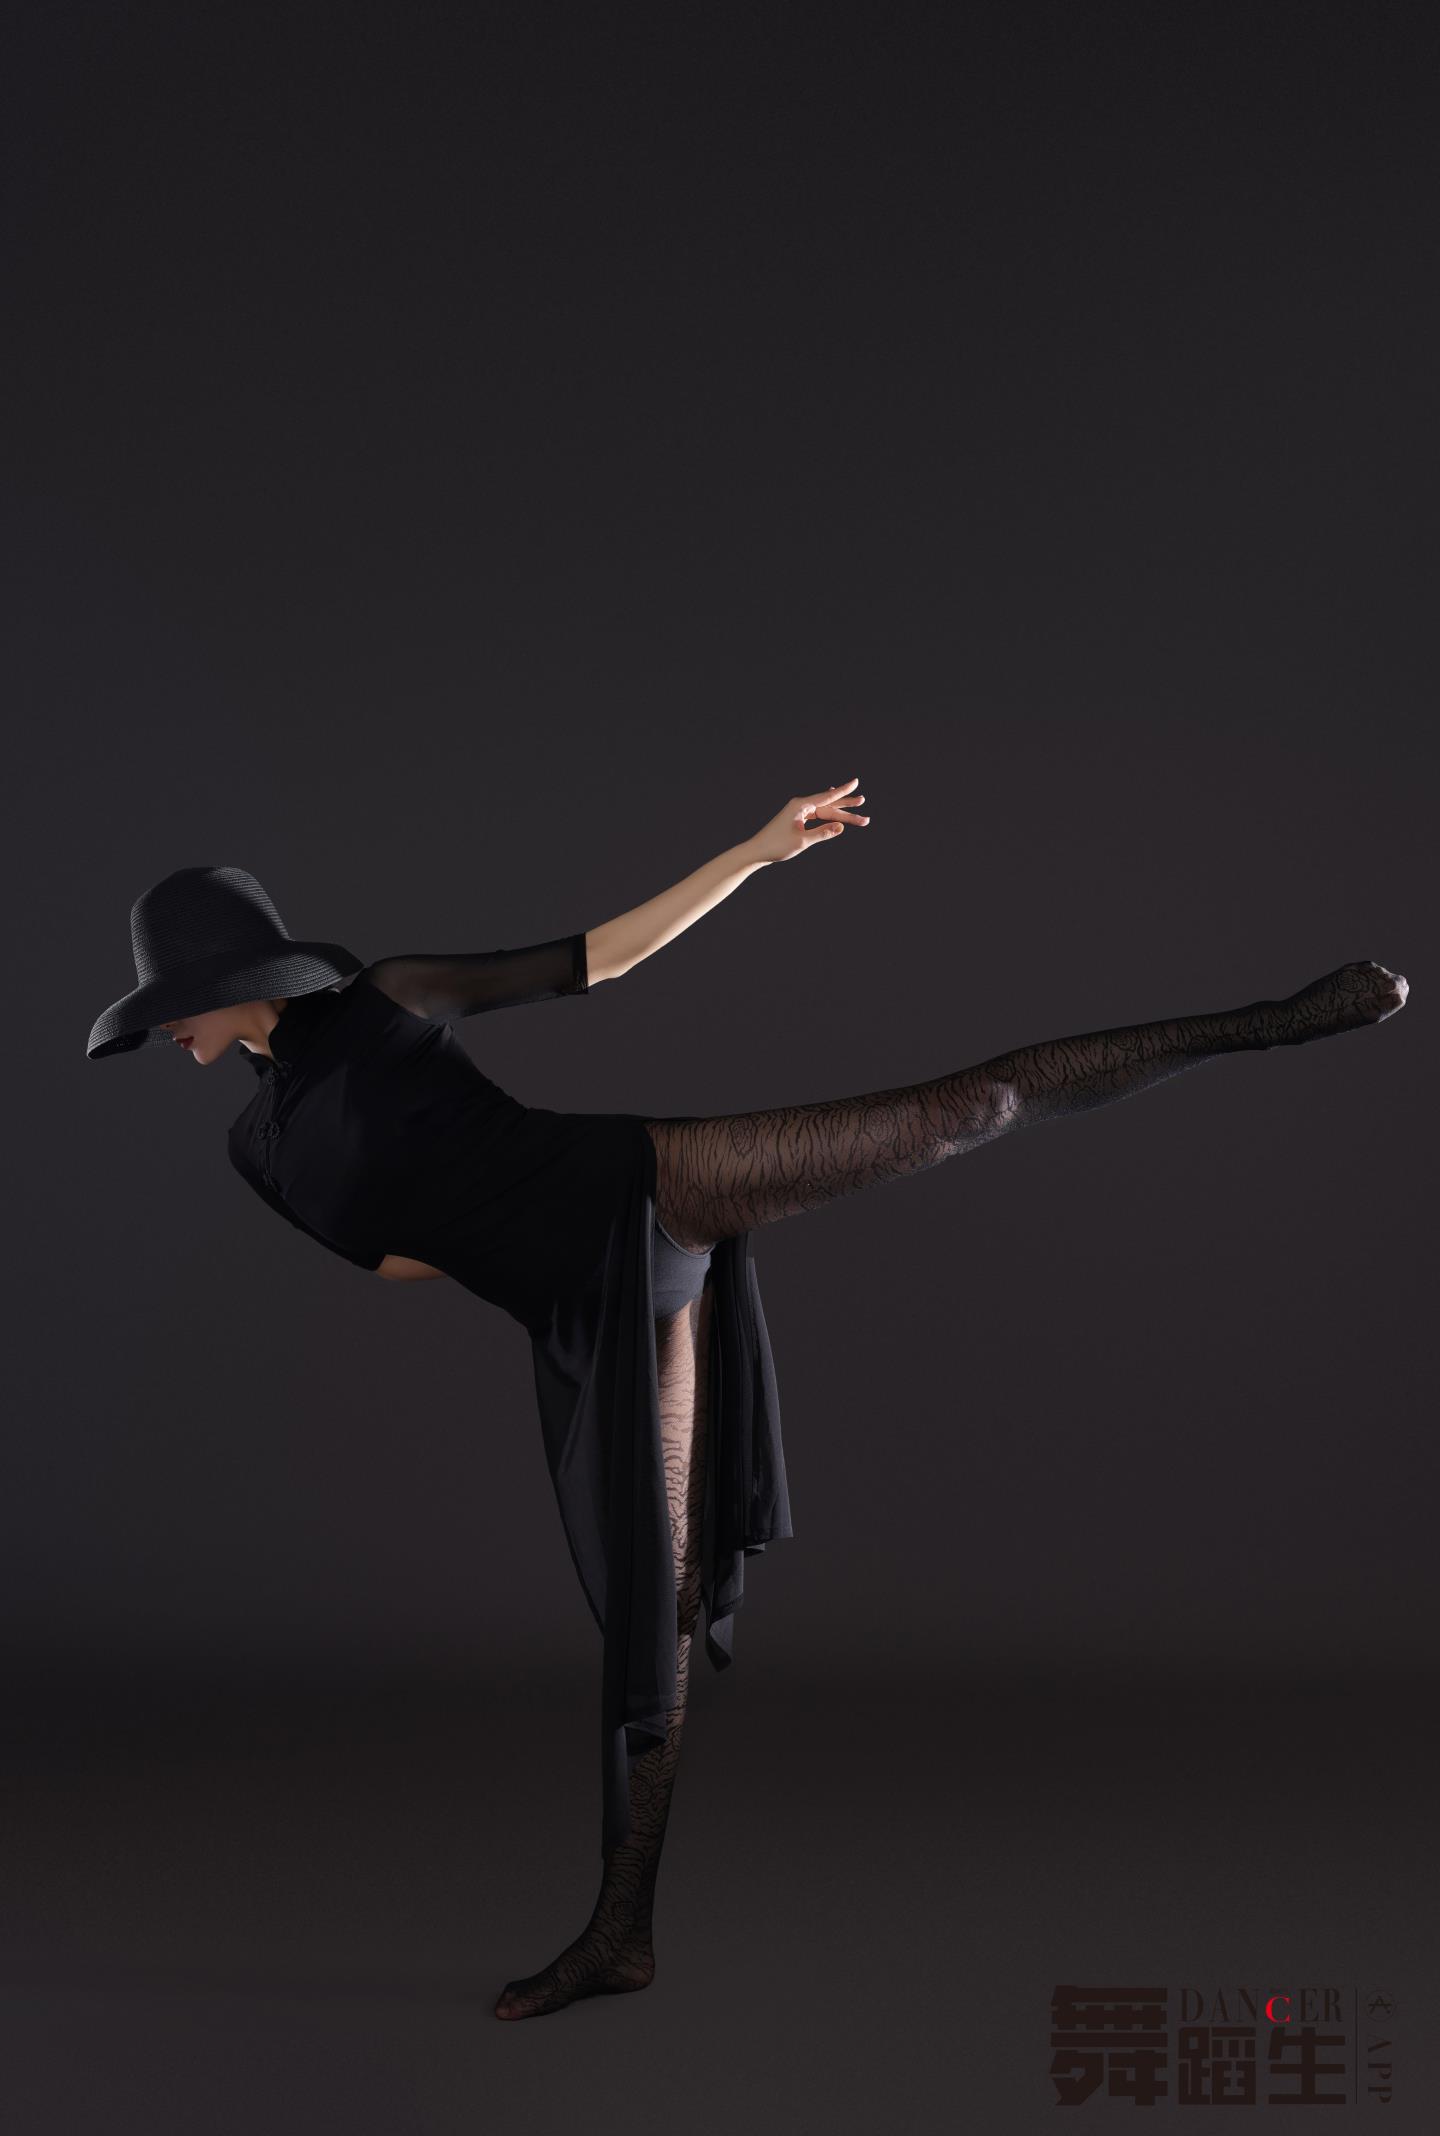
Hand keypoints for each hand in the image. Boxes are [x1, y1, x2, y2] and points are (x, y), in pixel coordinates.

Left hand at [744, 777, 871, 865]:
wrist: (757, 851)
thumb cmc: (777, 846)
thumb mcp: (803, 841)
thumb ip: (823, 833)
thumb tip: (841, 827)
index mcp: (800, 805)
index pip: (827, 797)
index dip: (843, 791)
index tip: (855, 782)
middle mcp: (800, 805)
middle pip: (828, 804)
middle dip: (846, 806)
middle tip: (863, 802)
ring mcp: (798, 812)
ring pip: (824, 811)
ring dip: (839, 813)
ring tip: (856, 814)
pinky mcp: (796, 819)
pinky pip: (816, 814)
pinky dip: (827, 814)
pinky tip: (834, 809)